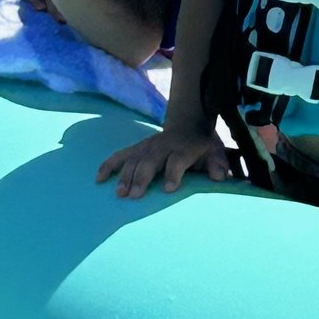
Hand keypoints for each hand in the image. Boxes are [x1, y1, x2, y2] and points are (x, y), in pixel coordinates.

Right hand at [98, 123, 232, 199]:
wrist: (188, 122)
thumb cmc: (202, 146)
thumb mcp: (215, 152)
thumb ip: (218, 163)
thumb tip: (219, 175)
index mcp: (183, 148)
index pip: (177, 160)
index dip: (173, 173)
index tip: (168, 189)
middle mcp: (163, 146)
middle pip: (150, 161)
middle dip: (142, 177)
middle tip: (134, 195)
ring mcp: (147, 146)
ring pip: (133, 160)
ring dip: (125, 176)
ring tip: (119, 193)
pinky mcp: (136, 148)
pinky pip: (119, 155)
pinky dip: (108, 165)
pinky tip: (99, 179)